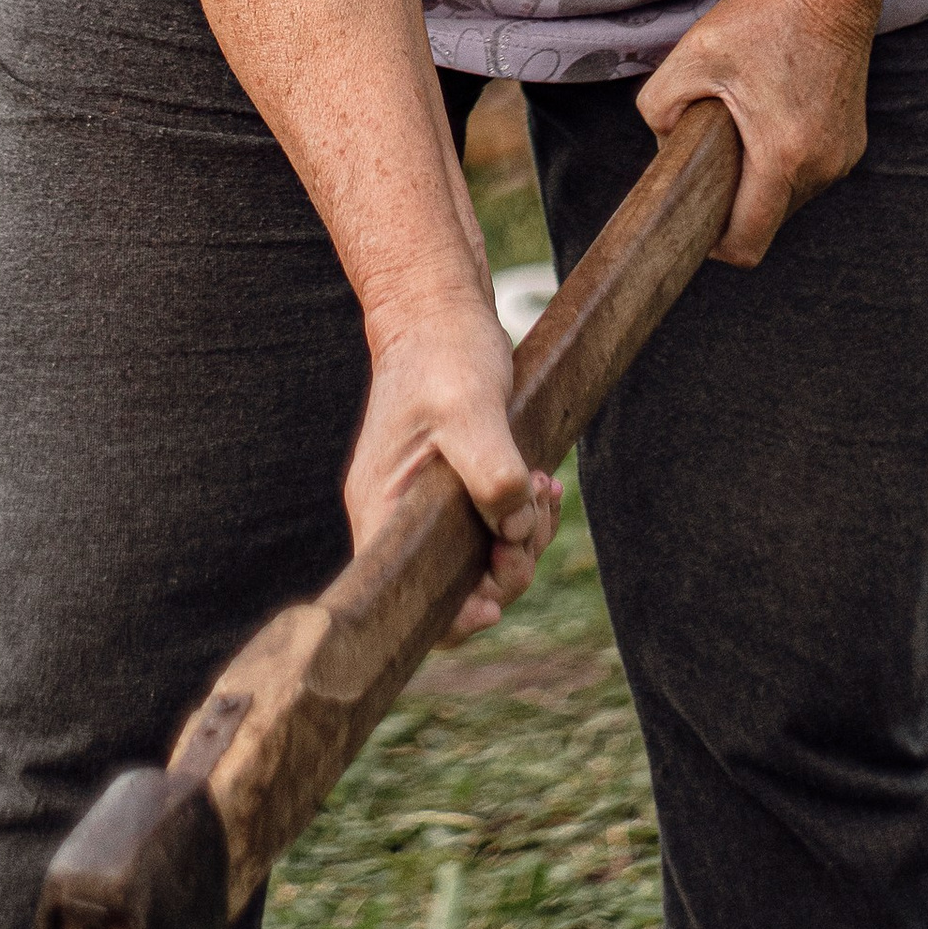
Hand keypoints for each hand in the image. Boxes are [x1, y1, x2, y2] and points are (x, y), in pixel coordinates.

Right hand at [346, 285, 558, 643]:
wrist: (440, 312)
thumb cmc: (444, 356)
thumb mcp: (469, 409)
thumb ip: (490, 472)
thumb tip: (515, 528)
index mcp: (382, 506)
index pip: (406, 592)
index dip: (451, 616)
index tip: (492, 605)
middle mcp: (397, 512)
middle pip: (453, 583)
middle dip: (505, 567)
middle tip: (531, 527)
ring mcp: (425, 502)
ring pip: (480, 556)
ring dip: (524, 536)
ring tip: (545, 489)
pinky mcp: (453, 488)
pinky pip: (492, 525)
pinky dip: (524, 514)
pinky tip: (544, 484)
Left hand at [635, 0, 880, 266]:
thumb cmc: (767, 15)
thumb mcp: (692, 55)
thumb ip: (658, 108)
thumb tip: (664, 144)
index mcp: (782, 157)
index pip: (746, 244)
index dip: (712, 244)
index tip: (690, 217)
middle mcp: (821, 167)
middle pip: (765, 222)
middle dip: (730, 204)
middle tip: (703, 160)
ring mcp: (842, 157)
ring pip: (786, 200)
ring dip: (756, 182)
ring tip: (736, 132)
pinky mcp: (851, 142)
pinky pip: (806, 174)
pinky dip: (779, 163)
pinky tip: (764, 120)